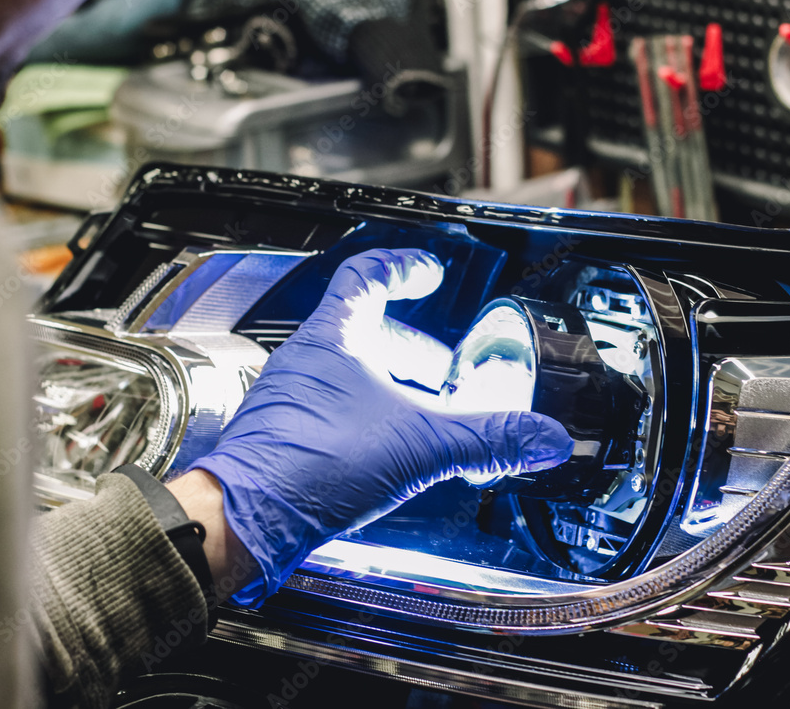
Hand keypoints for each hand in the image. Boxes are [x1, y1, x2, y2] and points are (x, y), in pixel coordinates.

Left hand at [184, 249, 573, 604]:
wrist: (247, 520)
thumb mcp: (418, 446)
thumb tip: (542, 437)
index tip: (429, 271)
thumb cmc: (309, 466)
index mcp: (334, 339)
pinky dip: (370, 415)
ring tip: (424, 408)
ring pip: (350, 371)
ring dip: (391, 382)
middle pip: (365, 329)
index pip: (367, 276)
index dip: (404, 268)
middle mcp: (307, 360)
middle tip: (443, 365)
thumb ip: (486, 440)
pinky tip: (389, 447)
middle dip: (413, 345)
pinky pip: (336, 407)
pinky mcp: (288, 436)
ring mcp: (293, 397)